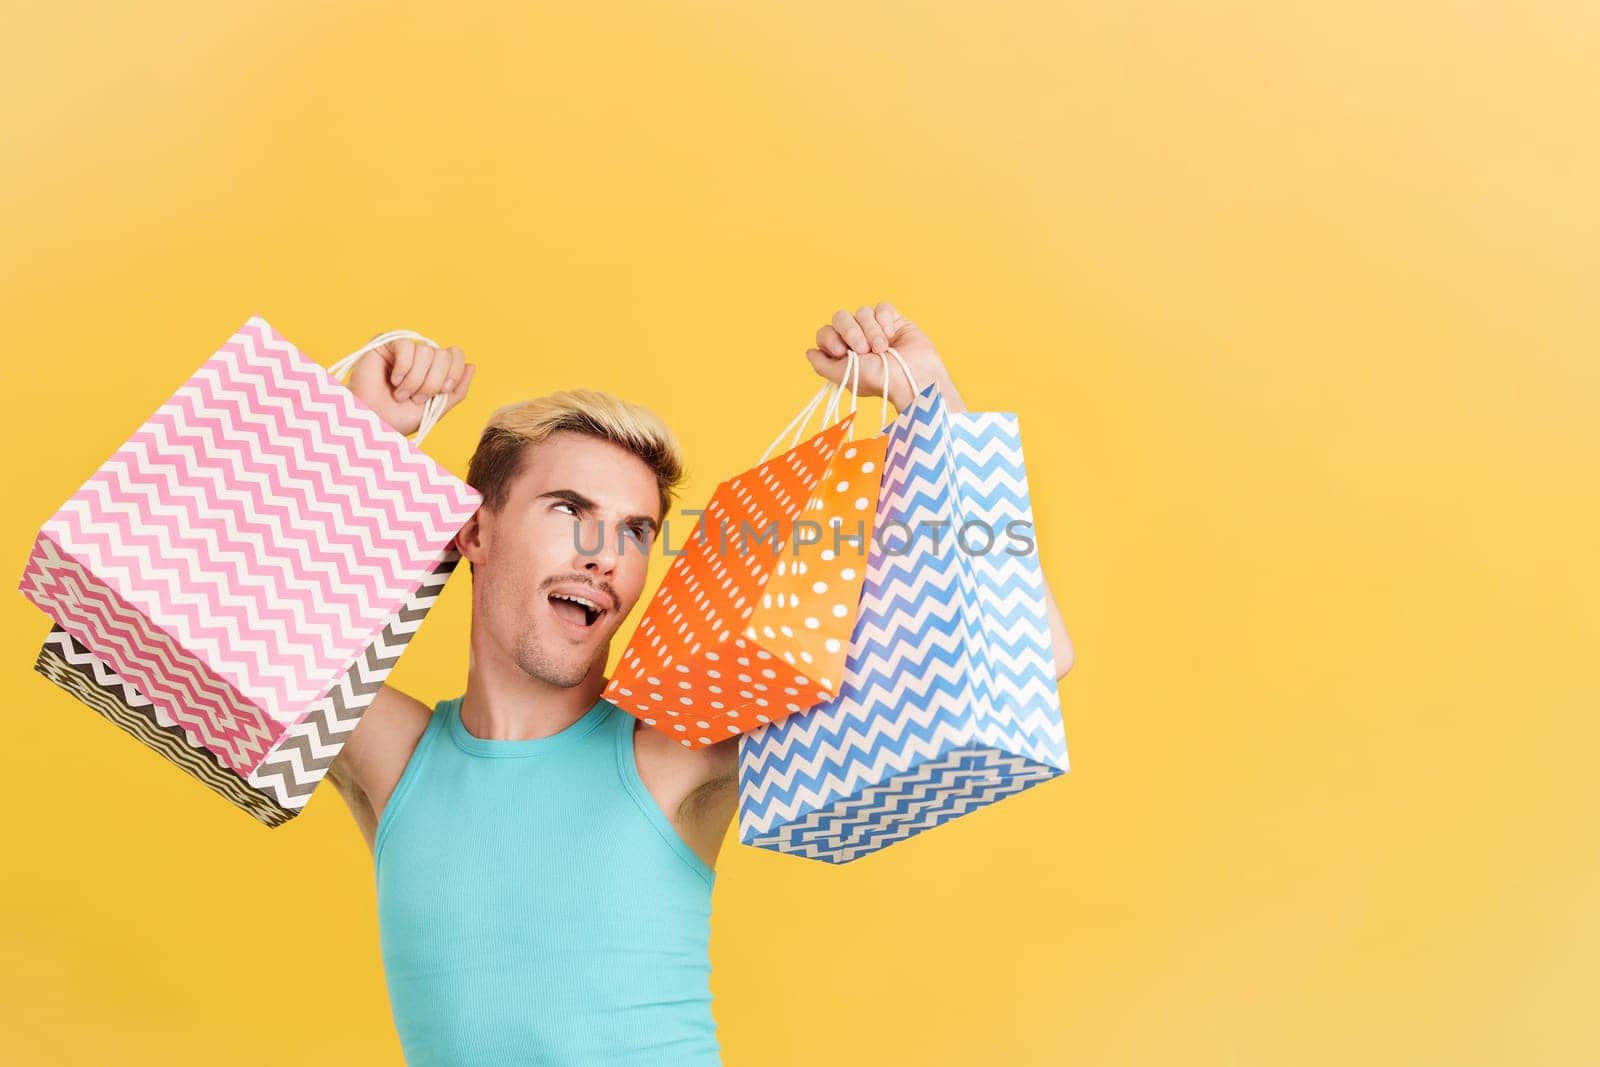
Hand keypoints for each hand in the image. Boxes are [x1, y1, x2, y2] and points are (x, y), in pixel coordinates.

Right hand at [346, 337, 475, 435]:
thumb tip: (472, 366)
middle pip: (443, 355)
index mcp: (435, 368)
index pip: (456, 355)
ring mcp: (404, 349)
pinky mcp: (385, 343)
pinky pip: (406, 346)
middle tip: (415, 398)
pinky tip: (393, 380)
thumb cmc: (400, 418)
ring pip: (425, 352)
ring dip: (415, 380)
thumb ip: (457, 390)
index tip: (441, 392)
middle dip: (432, 383)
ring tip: (401, 394)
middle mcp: (421, 355)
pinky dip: (403, 369)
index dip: (453, 374)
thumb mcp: (437, 408)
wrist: (374, 422)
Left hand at [804, 302, 959, 411]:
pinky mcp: (894, 319)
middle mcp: (857, 338)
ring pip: (862, 312)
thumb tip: (809, 352)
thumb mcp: (844, 376)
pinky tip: (892, 335)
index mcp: (843, 352)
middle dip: (851, 332)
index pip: (825, 332)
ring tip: (882, 349)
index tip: (842, 351)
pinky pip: (881, 307)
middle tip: (863, 351)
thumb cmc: (880, 381)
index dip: (830, 338)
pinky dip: (884, 320)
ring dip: (871, 331)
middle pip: (840, 317)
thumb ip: (822, 365)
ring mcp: (875, 328)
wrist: (911, 376)